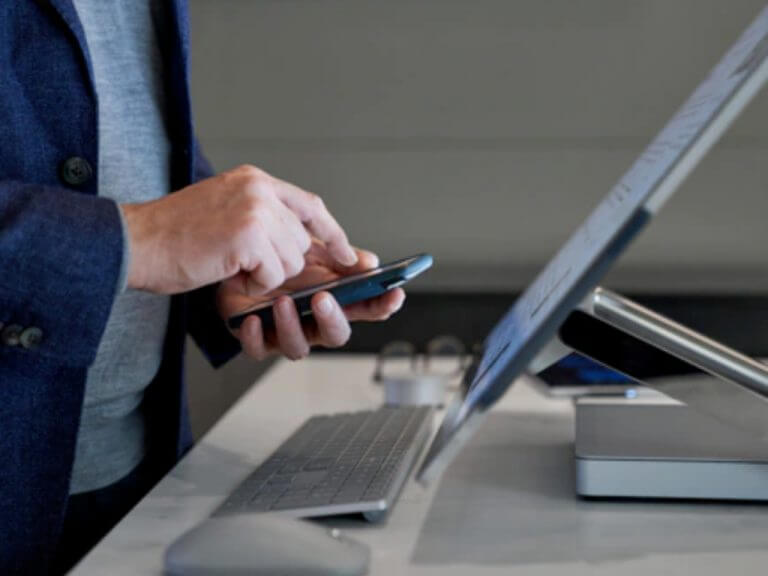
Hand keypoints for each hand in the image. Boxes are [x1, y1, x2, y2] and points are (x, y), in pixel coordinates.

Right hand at [121, 164, 357, 293]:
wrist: (134, 243)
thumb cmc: (174, 236)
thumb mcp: (226, 211)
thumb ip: (266, 218)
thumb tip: (307, 244)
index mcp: (255, 180)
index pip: (311, 206)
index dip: (331, 234)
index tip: (348, 255)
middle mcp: (259, 189)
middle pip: (302, 239)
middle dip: (281, 263)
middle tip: (243, 262)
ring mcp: (255, 209)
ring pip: (291, 260)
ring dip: (263, 275)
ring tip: (230, 263)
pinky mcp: (248, 235)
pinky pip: (274, 274)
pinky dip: (253, 284)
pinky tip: (227, 271)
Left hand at [217, 243, 405, 359]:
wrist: (235, 255)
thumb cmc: (275, 254)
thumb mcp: (310, 246)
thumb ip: (338, 254)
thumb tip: (369, 263)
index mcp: (334, 299)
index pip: (367, 309)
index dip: (383, 305)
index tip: (393, 294)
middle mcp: (313, 321)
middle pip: (336, 334)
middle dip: (332, 319)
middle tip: (323, 299)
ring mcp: (286, 332)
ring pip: (298, 347)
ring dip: (292, 326)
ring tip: (283, 302)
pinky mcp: (256, 338)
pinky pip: (258, 349)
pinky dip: (256, 337)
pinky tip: (253, 319)